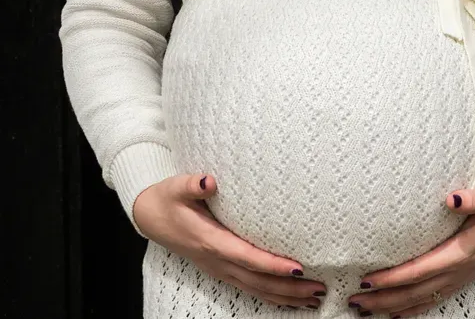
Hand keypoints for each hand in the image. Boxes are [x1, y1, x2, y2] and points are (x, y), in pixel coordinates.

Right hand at [133, 173, 325, 308]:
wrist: (150, 217)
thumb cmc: (167, 200)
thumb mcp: (174, 187)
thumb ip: (191, 184)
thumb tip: (208, 181)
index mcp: (210, 241)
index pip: (247, 257)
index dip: (272, 265)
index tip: (298, 268)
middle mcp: (217, 260)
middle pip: (258, 280)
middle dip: (289, 288)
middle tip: (319, 288)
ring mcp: (219, 269)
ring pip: (256, 289)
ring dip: (285, 297)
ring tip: (313, 299)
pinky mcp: (221, 270)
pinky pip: (249, 288)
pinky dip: (271, 296)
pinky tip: (290, 300)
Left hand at [347, 184, 474, 317]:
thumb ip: (474, 199)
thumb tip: (452, 198)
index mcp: (460, 252)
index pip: (419, 270)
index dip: (392, 278)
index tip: (367, 279)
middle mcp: (458, 270)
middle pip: (414, 291)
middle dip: (383, 298)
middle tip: (354, 300)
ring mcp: (460, 277)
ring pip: (421, 299)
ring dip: (392, 306)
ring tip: (365, 309)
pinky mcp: (462, 276)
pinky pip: (434, 299)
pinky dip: (413, 310)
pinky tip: (396, 315)